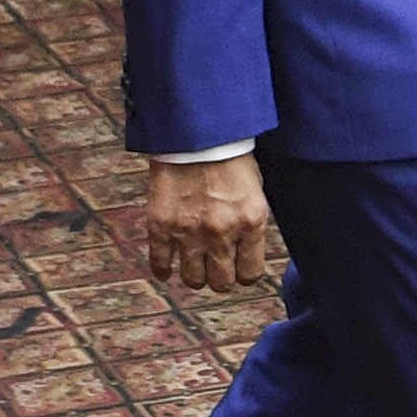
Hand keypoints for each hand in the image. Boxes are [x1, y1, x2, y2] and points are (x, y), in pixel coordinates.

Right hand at [145, 154, 276, 290]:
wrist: (194, 132)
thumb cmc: (229, 158)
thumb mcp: (255, 192)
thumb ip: (250, 225)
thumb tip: (245, 253)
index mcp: (251, 222)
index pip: (250, 274)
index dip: (243, 274)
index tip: (239, 269)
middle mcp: (222, 232)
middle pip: (221, 283)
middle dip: (219, 278)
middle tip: (216, 268)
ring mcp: (189, 231)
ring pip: (193, 280)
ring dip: (194, 275)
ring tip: (194, 264)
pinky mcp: (161, 225)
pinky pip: (161, 264)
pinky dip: (164, 269)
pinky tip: (167, 266)